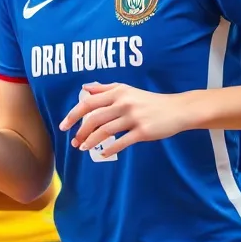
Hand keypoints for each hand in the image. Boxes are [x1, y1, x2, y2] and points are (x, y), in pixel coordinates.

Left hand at [60, 83, 187, 156]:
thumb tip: (85, 88)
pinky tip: (102, 153)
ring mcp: (134, 118)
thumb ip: (105, 88)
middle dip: (81, 132)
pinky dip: (109, 148)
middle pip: (94, 119)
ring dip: (91, 141)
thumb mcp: (126, 89)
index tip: (63, 126)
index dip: (73, 115)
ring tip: (84, 148)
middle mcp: (124, 103)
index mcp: (117, 93)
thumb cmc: (148, 100)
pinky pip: (122, 142)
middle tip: (74, 142)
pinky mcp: (143, 131)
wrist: (177, 109)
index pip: (88, 103)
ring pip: (105, 131)